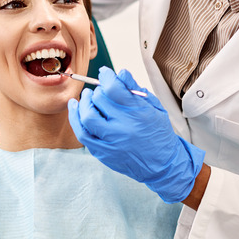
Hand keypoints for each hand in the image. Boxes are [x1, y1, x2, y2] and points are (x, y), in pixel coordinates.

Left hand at [68, 67, 204, 202]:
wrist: (162, 165)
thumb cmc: (159, 133)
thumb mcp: (155, 107)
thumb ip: (135, 90)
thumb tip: (120, 73)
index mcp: (138, 113)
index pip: (113, 88)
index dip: (106, 76)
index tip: (105, 73)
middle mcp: (123, 127)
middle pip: (99, 100)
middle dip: (97, 90)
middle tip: (100, 90)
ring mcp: (111, 142)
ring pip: (87, 116)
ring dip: (83, 102)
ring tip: (86, 97)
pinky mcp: (103, 153)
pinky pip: (83, 134)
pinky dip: (76, 118)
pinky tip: (76, 108)